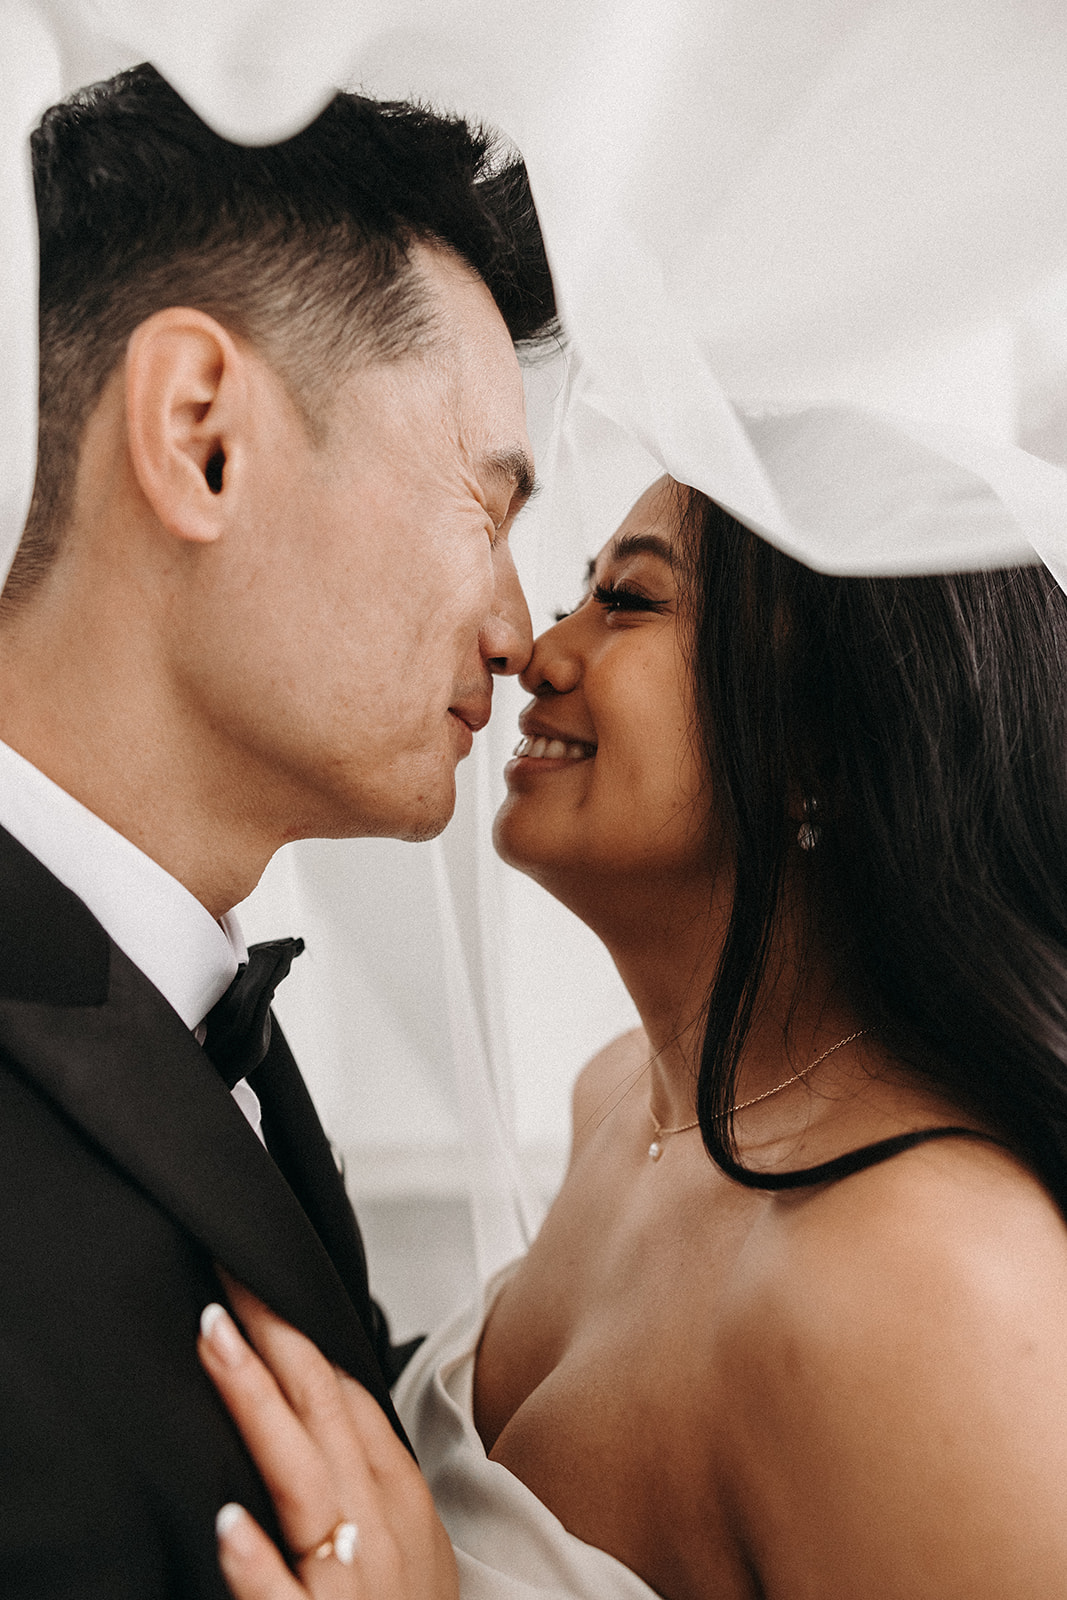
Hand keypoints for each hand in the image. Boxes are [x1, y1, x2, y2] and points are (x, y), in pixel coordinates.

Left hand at [198, 1277, 457, 1598]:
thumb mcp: (407, 1534)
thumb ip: (364, 1465)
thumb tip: (319, 1389)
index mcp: (396, 1493)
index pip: (345, 1391)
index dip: (299, 1329)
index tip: (257, 1278)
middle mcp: (378, 1525)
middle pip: (320, 1410)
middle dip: (274, 1336)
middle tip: (228, 1276)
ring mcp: (352, 1583)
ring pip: (301, 1479)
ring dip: (255, 1403)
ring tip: (213, 1342)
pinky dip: (258, 1562)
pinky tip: (224, 1524)